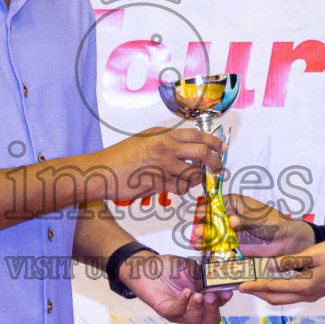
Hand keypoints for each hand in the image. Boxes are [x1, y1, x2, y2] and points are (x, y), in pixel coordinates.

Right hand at [102, 127, 225, 201]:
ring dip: (199, 178)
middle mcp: (167, 149)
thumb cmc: (119, 156)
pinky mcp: (160, 184)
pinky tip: (179, 186)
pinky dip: (184, 188)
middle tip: (220, 167)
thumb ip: (163, 141)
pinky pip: (181, 187)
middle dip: (216, 161)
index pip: (197, 135)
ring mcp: (164, 167)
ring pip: (194, 173)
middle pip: (202, 153)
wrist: (103, 171)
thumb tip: (183, 146)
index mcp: (163, 135)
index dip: (213, 141)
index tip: (221, 147)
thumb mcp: (143, 139)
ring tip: (197, 179)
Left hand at [123, 252, 229, 323]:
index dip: (224, 300)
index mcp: (203, 297)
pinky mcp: (166, 310)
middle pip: (211, 318)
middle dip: (214, 308)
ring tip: (198, 294)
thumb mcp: (192, 269)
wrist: (148, 265)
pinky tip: (186, 292)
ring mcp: (180, 311)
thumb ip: (205, 276)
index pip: (218, 305)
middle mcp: (193, 308)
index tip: (228, 291)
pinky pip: (178, 312)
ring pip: (196, 318)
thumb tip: (218, 282)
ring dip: (199, 306)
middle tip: (212, 296)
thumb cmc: (171, 267)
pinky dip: (184, 302)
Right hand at [188, 193, 313, 257]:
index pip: (216, 203)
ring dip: (204, 240)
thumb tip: (231, 221)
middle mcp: (229, 217)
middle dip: (203, 226)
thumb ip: (245, 219)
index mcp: (234, 203)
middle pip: (211, 220)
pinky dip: (213, 251)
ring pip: (212, 235)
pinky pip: (220, 248)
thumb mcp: (259, 218)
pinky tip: (205, 254)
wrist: (286, 240)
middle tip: (199, 233)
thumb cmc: (274, 222)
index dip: (206, 208)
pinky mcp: (233, 246)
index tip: (200, 214)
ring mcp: (230, 232)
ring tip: (198, 245)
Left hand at [238, 242, 324, 305]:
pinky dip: (278, 292)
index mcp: (305, 286)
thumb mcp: (313, 254)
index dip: (256, 286)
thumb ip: (291, 261)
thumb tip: (270, 267)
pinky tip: (274, 282)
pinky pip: (291, 296)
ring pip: (284, 299)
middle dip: (258, 293)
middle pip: (276, 298)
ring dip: (268, 293)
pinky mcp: (315, 292)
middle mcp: (307, 295)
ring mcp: (311, 295)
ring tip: (255, 286)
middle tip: (243, 287)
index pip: (274, 287)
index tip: (241, 286)